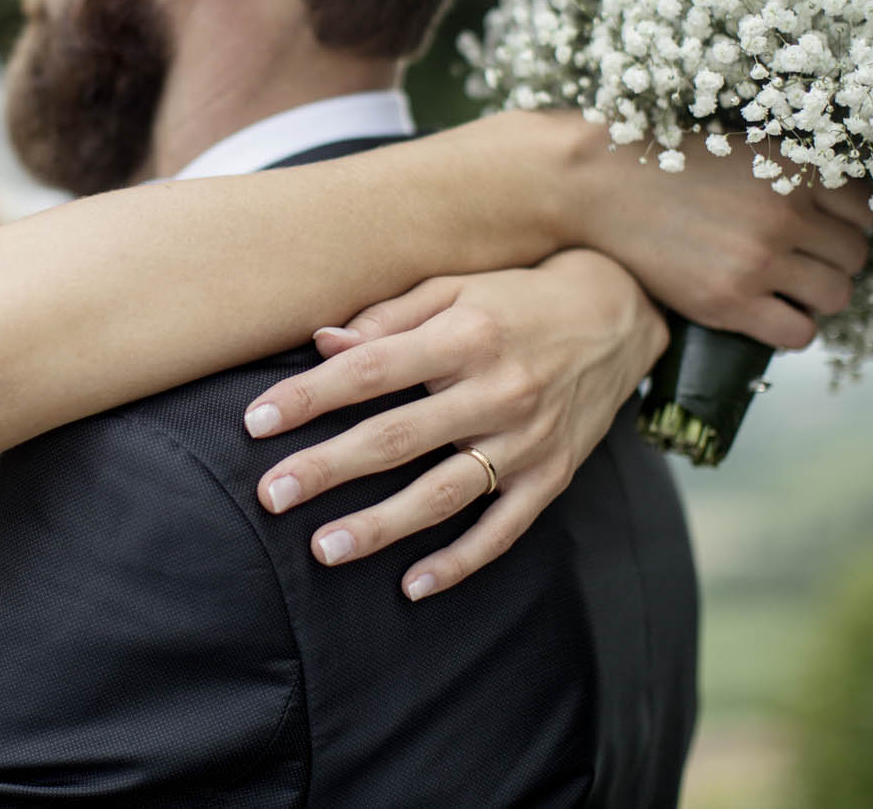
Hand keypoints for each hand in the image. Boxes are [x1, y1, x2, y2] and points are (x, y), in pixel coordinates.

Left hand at [240, 249, 667, 598]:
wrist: (617, 314)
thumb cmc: (515, 297)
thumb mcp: (455, 288)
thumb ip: (388, 318)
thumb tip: (321, 343)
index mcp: (464, 336)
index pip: (370, 370)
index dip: (309, 396)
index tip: (255, 421)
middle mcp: (496, 390)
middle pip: (397, 437)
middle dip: (328, 469)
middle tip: (270, 495)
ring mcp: (527, 440)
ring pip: (444, 492)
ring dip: (382, 526)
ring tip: (323, 549)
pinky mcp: (552, 477)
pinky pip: (503, 530)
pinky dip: (459, 561)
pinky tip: (412, 585)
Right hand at [569, 129, 872, 348]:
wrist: (597, 187)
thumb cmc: (663, 166)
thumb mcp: (739, 150)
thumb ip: (788, 174)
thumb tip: (835, 212)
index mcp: (793, 168)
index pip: (866, 209)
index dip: (844, 223)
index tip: (821, 230)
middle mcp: (785, 213)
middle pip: (856, 256)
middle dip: (832, 262)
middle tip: (800, 263)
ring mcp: (759, 260)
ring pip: (836, 296)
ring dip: (817, 296)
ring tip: (786, 290)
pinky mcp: (730, 301)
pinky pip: (799, 332)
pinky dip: (792, 328)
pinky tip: (768, 313)